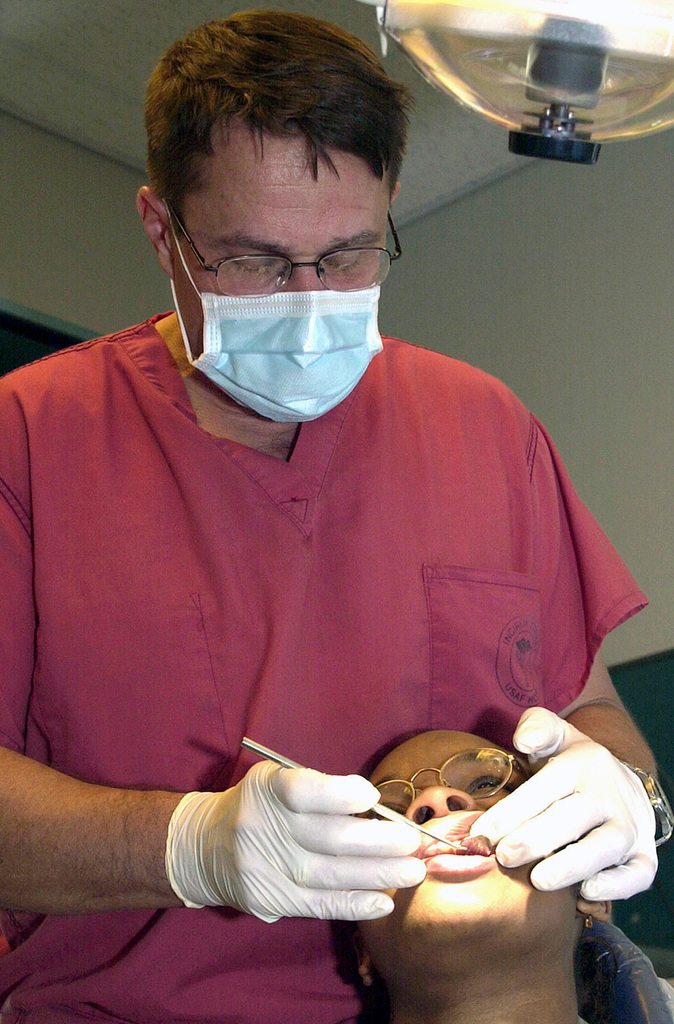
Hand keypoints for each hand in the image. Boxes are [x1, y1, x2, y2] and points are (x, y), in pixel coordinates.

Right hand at [165, 761, 425, 921]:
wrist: (206, 846)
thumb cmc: (262, 806)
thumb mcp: (278, 781)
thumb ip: (319, 791)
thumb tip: (378, 811)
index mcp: (266, 789)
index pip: (304, 791)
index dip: (341, 795)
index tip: (374, 798)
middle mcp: (262, 828)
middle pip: (328, 837)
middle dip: (378, 841)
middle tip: (414, 842)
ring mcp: (264, 868)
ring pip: (329, 874)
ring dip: (377, 874)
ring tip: (413, 871)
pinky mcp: (269, 899)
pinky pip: (318, 904)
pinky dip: (354, 904)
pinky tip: (385, 901)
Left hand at [471, 708, 656, 899]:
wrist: (624, 784)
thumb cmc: (574, 765)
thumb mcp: (557, 736)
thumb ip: (537, 727)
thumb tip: (523, 740)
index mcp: (582, 764)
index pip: (544, 789)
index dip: (511, 813)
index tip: (482, 833)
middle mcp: (608, 795)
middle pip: (571, 819)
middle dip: (534, 840)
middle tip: (503, 857)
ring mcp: (629, 827)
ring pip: (603, 848)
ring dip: (571, 865)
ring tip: (539, 879)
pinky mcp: (644, 856)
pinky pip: (637, 874)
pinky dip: (615, 885)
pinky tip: (586, 892)